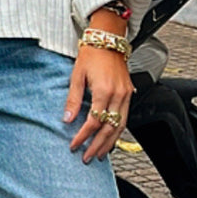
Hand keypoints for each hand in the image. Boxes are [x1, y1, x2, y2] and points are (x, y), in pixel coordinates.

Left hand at [63, 47, 132, 162]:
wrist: (108, 40)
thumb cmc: (91, 54)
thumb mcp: (76, 76)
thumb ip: (73, 100)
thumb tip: (67, 119)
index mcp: (103, 91)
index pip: (93, 121)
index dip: (82, 136)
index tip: (74, 145)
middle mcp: (118, 95)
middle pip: (109, 128)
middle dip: (97, 146)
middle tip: (87, 157)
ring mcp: (126, 94)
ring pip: (120, 126)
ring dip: (110, 143)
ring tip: (99, 154)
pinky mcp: (129, 93)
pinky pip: (125, 118)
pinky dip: (118, 132)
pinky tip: (110, 139)